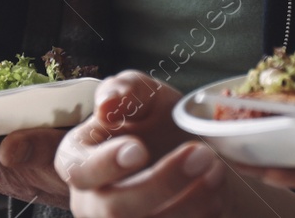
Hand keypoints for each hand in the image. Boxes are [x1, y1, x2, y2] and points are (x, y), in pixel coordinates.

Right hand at [58, 72, 223, 217]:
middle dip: (162, 183)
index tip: (140, 149)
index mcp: (77, 161)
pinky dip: (200, 214)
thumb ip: (126, 89)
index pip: (79, 170)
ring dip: (189, 202)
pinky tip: (216, 191)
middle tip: (201, 154)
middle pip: (114, 210)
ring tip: (216, 168)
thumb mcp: (145, 96)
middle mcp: (91, 202)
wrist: (192, 157)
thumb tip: (108, 105)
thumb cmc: (156, 123)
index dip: (106, 163)